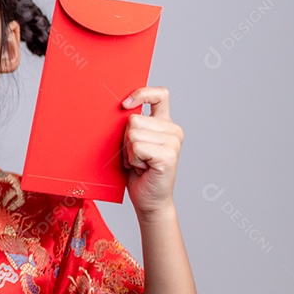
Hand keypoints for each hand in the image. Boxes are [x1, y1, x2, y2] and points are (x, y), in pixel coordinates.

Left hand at [121, 86, 182, 217]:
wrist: (148, 200)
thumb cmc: (137, 172)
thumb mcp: (131, 143)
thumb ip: (132, 125)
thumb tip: (120, 108)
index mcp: (165, 123)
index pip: (160, 94)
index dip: (141, 94)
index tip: (126, 104)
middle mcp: (173, 130)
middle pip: (133, 119)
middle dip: (125, 139)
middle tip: (135, 156)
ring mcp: (173, 142)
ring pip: (133, 134)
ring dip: (128, 152)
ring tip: (138, 163)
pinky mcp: (168, 155)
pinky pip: (136, 147)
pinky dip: (132, 160)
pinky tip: (142, 169)